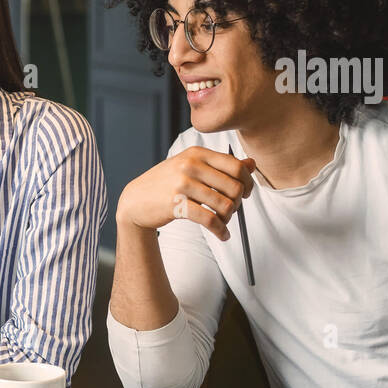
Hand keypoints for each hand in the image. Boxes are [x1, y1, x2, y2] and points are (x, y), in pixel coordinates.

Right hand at [116, 146, 255, 241]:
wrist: (135, 200)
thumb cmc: (166, 183)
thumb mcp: (191, 167)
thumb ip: (221, 164)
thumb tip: (251, 163)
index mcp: (197, 153)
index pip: (236, 166)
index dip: (247, 182)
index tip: (245, 193)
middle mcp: (190, 165)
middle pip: (233, 187)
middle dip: (238, 203)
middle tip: (232, 211)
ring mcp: (182, 184)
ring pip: (224, 205)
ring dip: (229, 219)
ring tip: (224, 223)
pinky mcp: (176, 204)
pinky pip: (209, 220)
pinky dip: (220, 230)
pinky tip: (222, 234)